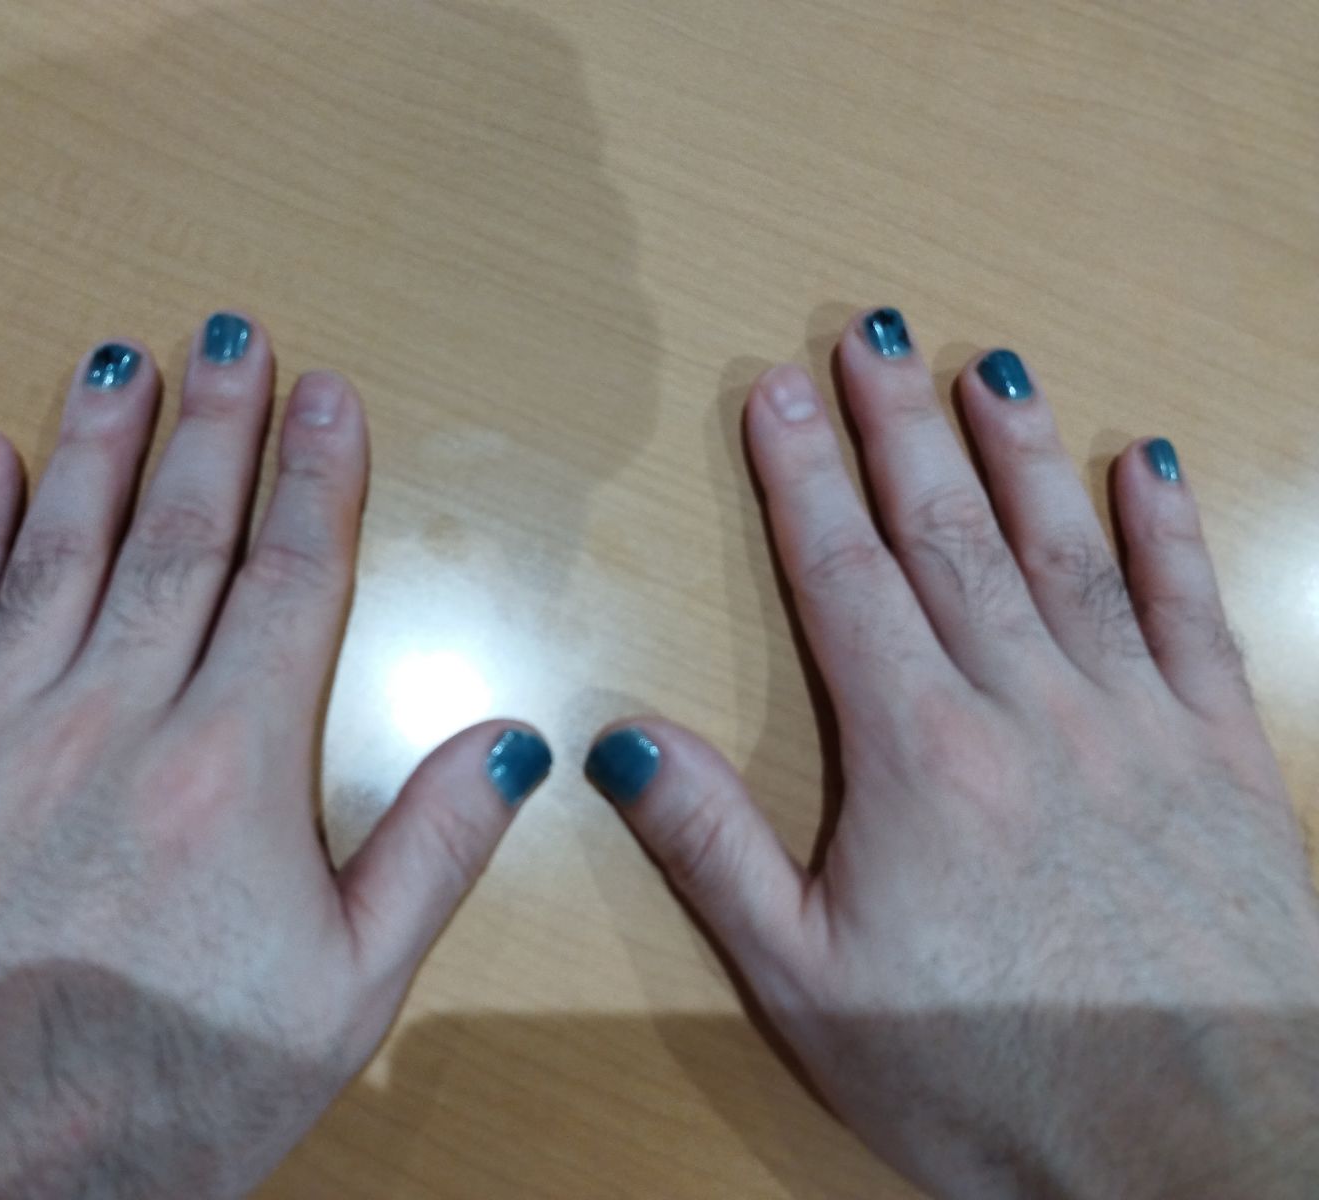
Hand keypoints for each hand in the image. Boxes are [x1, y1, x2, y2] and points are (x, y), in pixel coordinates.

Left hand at [0, 316, 551, 1198]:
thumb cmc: (166, 1093)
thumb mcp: (347, 997)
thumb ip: (431, 853)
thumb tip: (512, 744)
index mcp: (234, 772)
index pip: (288, 583)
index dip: (315, 480)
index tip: (327, 398)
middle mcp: (115, 725)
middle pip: (179, 539)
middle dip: (215, 427)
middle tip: (234, 334)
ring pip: (61, 551)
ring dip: (99, 446)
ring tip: (124, 359)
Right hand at [586, 310, 1318, 1198]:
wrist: (1207, 1159)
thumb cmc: (992, 1080)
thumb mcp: (808, 987)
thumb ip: (715, 851)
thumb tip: (626, 740)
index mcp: (920, 758)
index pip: (845, 578)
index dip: (803, 478)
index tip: (779, 391)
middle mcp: (1030, 713)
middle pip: (948, 537)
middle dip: (900, 428)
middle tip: (872, 331)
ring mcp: (1138, 726)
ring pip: (1064, 552)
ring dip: (1018, 451)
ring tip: (986, 365)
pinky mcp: (1224, 760)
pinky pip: (1188, 616)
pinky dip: (1164, 534)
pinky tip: (1145, 464)